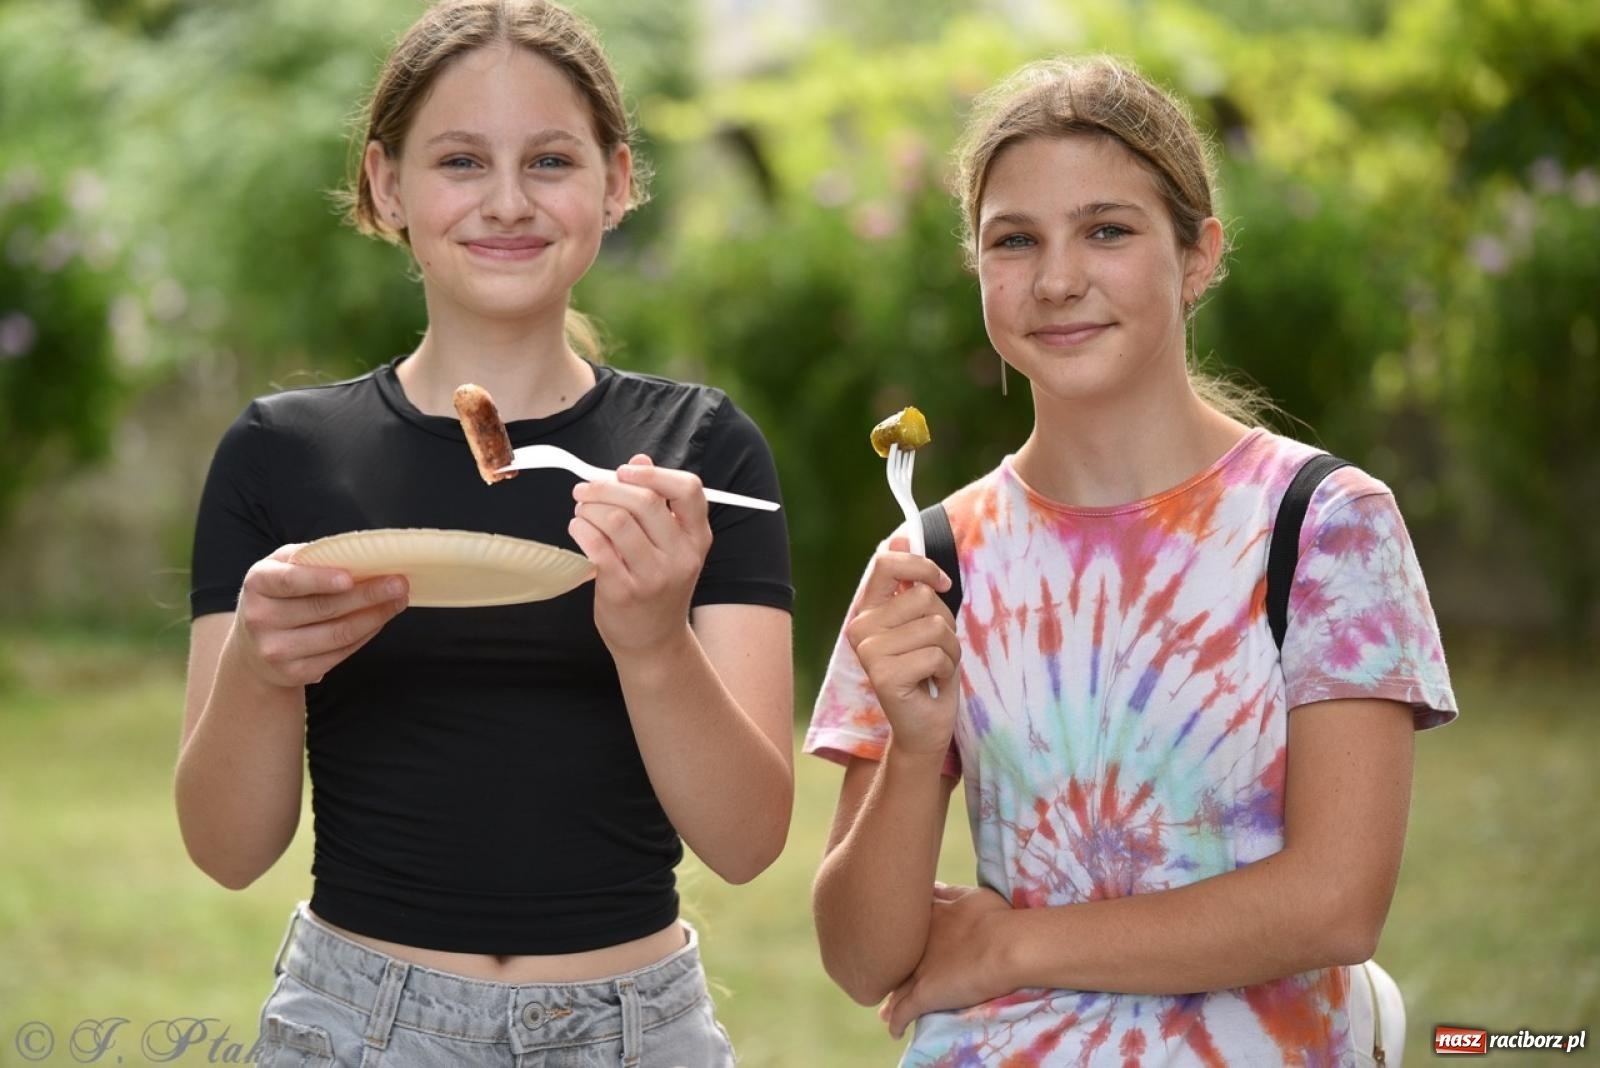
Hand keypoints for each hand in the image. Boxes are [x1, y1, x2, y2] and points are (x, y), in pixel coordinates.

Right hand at [231, 545, 408, 687]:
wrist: (253, 646)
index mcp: (257, 584)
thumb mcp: (283, 567)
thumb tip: (361, 555)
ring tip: (398, 600)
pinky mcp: (295, 673)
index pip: (290, 581)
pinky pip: (341, 653)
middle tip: (399, 583)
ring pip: (338, 634)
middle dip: (367, 595)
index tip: (350, 578)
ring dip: (376, 616)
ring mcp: (276, 650)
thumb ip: (312, 558)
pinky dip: (366, 635)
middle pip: (324, 608)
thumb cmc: (279, 594)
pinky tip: (381, 620)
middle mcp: (260, 619)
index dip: (320, 580)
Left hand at [567, 454, 713, 654]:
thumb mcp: (669, 545)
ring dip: (590, 507)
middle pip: (644, 500)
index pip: (688, 490)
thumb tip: (638, 460)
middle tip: (585, 488)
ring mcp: (653, 576)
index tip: (625, 470)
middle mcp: (681, 556)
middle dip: (606, 486)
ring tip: (581, 510)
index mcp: (697, 538)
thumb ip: (657, 502)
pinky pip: (597, 547)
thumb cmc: (658, 587)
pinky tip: (578, 528)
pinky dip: (581, 529)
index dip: (654, 473)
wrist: (654, 642)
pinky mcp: (624, 592)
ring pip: (616, 521)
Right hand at [844, 536, 959, 756]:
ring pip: (935, 625)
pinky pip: (937, 654)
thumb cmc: (927, 672)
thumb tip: (900, 538)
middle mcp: (860, 628)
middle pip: (922, 597)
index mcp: (867, 610)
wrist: (923, 726)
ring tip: (934, 668)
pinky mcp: (884, 674)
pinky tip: (932, 684)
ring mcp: (869, 651)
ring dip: (950, 650)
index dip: (922, 567)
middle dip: (945, 623)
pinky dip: (947, 670)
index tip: (942, 585)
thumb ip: (911, 584)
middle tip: (935, 651)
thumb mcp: (922, 622)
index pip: (886, 564)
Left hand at [882, 883, 1013, 1039]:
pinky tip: (895, 1032)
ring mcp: (919, 970)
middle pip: (893, 959)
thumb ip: (950, 892)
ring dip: (890, 999)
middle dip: (887, 968)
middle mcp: (917, 945)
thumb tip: (936, 887)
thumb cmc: (994, 917)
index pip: (903, 928)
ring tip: (884, 1009)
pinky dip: (897, 1022)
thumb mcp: (970, 895)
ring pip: (896, 988)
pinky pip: (904, 1013)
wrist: (1003, 943)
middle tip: (881, 975)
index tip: (892, 941)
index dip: (896, 937)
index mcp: (928, 919)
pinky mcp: (925, 994)